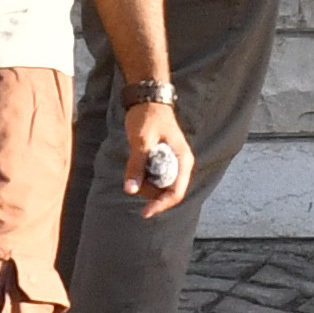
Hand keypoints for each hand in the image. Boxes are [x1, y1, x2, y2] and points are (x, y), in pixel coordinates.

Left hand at [123, 93, 195, 213]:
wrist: (147, 100)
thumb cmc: (148, 117)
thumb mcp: (141, 141)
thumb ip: (136, 165)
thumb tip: (130, 190)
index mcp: (183, 159)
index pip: (176, 192)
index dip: (161, 205)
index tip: (144, 213)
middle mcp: (180, 164)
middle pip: (167, 192)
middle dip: (149, 193)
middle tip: (131, 180)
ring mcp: (171, 163)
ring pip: (159, 186)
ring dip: (144, 185)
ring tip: (132, 167)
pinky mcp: (162, 161)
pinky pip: (153, 178)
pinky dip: (142, 177)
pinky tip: (134, 164)